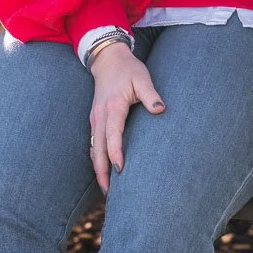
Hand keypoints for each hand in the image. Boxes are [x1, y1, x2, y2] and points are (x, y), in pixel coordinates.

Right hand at [89, 41, 164, 193]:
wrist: (108, 60)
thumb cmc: (128, 69)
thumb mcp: (142, 78)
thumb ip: (150, 95)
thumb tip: (160, 110)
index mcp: (113, 107)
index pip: (111, 135)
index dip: (115, 154)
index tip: (121, 170)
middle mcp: (100, 116)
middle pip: (97, 149)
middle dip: (102, 171)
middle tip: (110, 193)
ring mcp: (95, 119)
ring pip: (93, 149)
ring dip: (98, 168)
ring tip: (107, 189)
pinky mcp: (95, 120)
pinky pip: (93, 143)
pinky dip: (96, 159)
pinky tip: (103, 170)